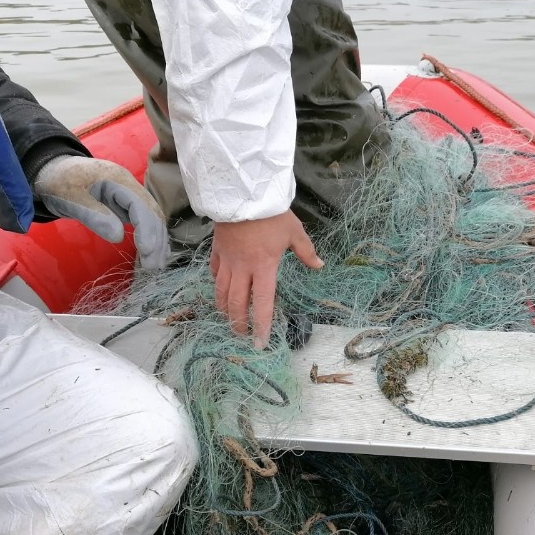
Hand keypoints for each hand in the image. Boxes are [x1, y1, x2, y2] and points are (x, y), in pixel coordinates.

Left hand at [33, 156, 169, 269]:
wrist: (52, 173)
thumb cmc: (59, 184)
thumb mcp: (71, 198)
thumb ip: (94, 215)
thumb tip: (118, 237)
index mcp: (117, 179)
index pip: (140, 205)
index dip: (146, 228)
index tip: (146, 251)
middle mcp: (129, 186)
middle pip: (152, 212)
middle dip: (155, 239)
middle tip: (152, 267)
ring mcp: (130, 196)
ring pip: (152, 218)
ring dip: (156, 242)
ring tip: (154, 265)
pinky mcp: (126, 206)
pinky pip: (145, 221)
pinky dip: (151, 237)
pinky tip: (154, 254)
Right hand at [210, 211, 323, 348]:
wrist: (244, 192)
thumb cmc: (272, 214)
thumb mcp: (294, 232)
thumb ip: (306, 252)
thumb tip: (319, 265)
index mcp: (263, 267)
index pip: (261, 303)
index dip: (261, 325)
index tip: (260, 341)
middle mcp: (243, 269)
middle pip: (236, 303)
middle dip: (239, 323)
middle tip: (243, 335)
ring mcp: (227, 260)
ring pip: (221, 292)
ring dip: (224, 309)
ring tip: (229, 319)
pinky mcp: (217, 250)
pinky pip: (215, 272)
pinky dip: (217, 284)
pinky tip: (220, 290)